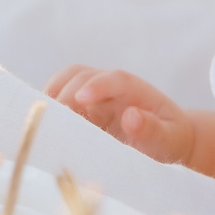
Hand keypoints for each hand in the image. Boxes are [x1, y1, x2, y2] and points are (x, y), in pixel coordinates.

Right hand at [44, 65, 195, 163]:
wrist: (167, 139)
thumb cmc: (170, 138)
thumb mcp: (168, 139)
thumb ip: (152, 129)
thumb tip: (131, 116)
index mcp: (136, 90)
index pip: (114, 79)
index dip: (97, 85)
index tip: (81, 99)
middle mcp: (113, 87)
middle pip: (84, 75)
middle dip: (66, 92)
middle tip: (54, 119)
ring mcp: (98, 94)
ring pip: (68, 81)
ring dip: (53, 95)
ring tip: (44, 119)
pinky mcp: (86, 106)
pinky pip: (64, 97)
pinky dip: (53, 107)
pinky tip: (46, 124)